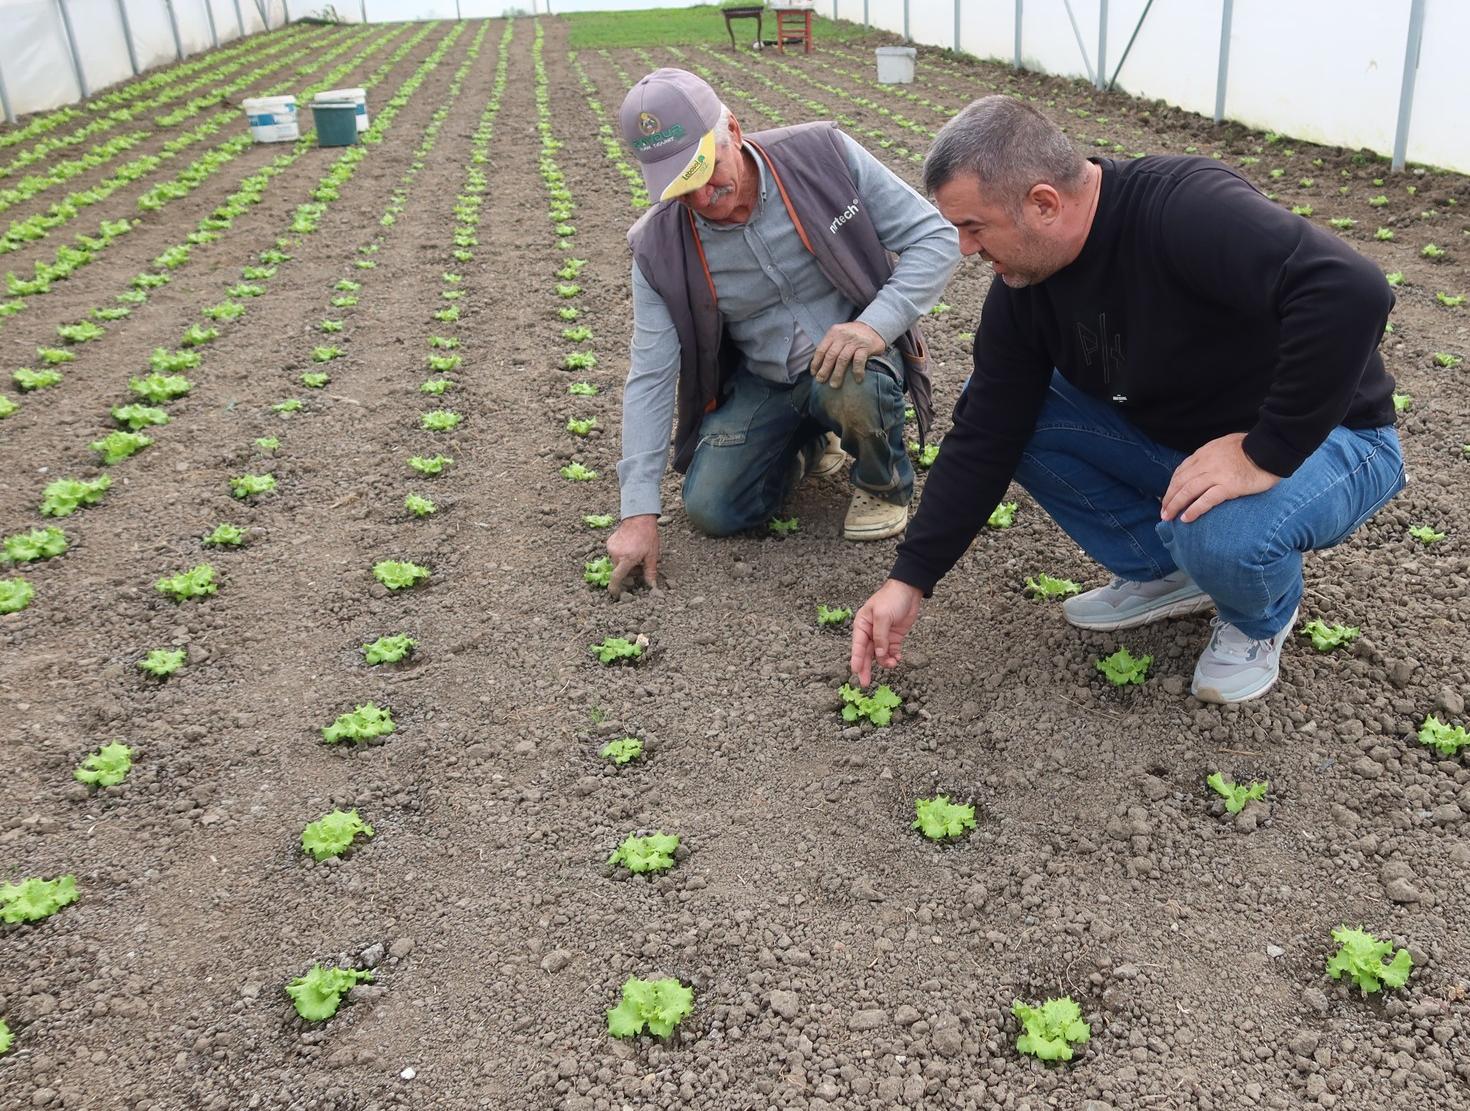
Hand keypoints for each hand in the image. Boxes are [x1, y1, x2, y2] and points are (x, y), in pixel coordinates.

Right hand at [607, 514, 659, 593]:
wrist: (639, 518)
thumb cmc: (647, 536)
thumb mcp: (652, 556)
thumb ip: (650, 572)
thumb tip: (652, 586)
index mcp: (627, 559)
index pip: (616, 578)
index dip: (615, 588)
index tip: (615, 594)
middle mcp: (616, 554)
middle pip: (619, 571)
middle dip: (628, 572)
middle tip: (639, 566)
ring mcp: (611, 548)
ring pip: (616, 563)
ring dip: (625, 564)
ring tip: (636, 555)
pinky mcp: (609, 543)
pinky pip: (614, 554)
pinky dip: (621, 556)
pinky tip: (630, 548)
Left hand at [810, 321, 884, 388]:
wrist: (874, 327)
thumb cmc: (853, 335)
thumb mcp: (840, 335)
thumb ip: (830, 345)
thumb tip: (818, 365)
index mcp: (833, 333)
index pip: (821, 349)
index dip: (816, 363)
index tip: (814, 373)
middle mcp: (843, 336)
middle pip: (831, 355)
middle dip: (824, 370)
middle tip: (821, 381)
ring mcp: (855, 341)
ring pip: (842, 359)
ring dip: (838, 374)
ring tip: (834, 385)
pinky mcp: (866, 346)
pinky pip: (858, 360)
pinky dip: (857, 371)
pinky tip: (857, 380)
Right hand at [850, 578, 923, 685]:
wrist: (909, 590)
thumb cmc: (891, 598)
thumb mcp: (883, 616)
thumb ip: (880, 636)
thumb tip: (879, 654)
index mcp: (862, 625)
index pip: (857, 645)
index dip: (856, 659)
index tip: (855, 671)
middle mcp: (870, 632)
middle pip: (866, 654)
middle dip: (866, 668)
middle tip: (865, 683)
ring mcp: (882, 636)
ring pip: (880, 655)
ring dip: (885, 662)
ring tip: (893, 663)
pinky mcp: (894, 638)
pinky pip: (892, 652)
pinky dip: (894, 658)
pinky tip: (898, 659)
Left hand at [1161, 432, 1279, 522]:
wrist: (1272, 447)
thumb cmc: (1253, 448)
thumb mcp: (1226, 445)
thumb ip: (1213, 455)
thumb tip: (1205, 467)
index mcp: (1205, 452)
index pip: (1181, 470)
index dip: (1172, 485)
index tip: (1168, 496)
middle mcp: (1207, 462)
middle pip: (1180, 482)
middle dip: (1169, 497)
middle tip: (1163, 511)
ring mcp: (1217, 474)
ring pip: (1188, 491)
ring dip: (1175, 505)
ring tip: (1168, 517)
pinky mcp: (1229, 486)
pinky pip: (1206, 500)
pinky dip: (1194, 509)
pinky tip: (1186, 518)